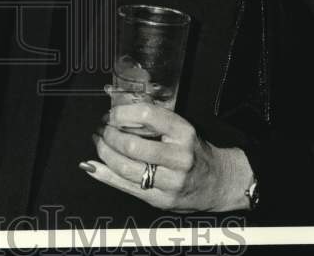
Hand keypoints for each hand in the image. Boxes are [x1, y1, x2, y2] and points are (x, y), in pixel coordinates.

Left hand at [79, 102, 251, 211]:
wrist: (219, 182)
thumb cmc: (194, 151)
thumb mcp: (180, 128)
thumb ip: (152, 122)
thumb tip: (113, 115)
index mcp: (183, 133)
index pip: (148, 115)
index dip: (122, 113)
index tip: (112, 114)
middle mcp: (178, 157)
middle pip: (132, 146)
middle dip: (109, 136)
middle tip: (103, 130)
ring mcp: (170, 182)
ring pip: (126, 169)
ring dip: (104, 154)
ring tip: (100, 144)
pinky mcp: (161, 200)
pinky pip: (126, 187)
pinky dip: (105, 175)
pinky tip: (93, 166)